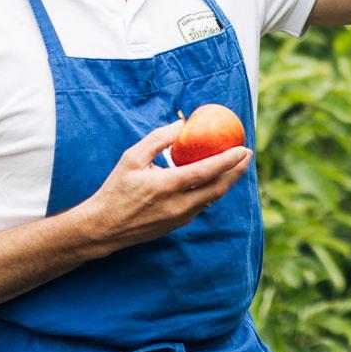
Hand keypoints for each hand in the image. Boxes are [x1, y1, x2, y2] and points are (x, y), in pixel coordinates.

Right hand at [77, 121, 251, 253]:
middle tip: (247, 154)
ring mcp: (180, 217)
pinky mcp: (178, 224)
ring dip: (227, 181)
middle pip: (218, 188)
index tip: (243, 148)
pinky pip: (202, 205)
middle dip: (237, 171)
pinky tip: (215, 178)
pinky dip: (212, 190)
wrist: (104, 227)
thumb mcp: (132, 158)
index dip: (229, 160)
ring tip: (236, 164)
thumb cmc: (116, 188)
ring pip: (213, 198)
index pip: (207, 171)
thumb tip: (182, 124)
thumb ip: (158, 139)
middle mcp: (178, 205)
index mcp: (167, 186)